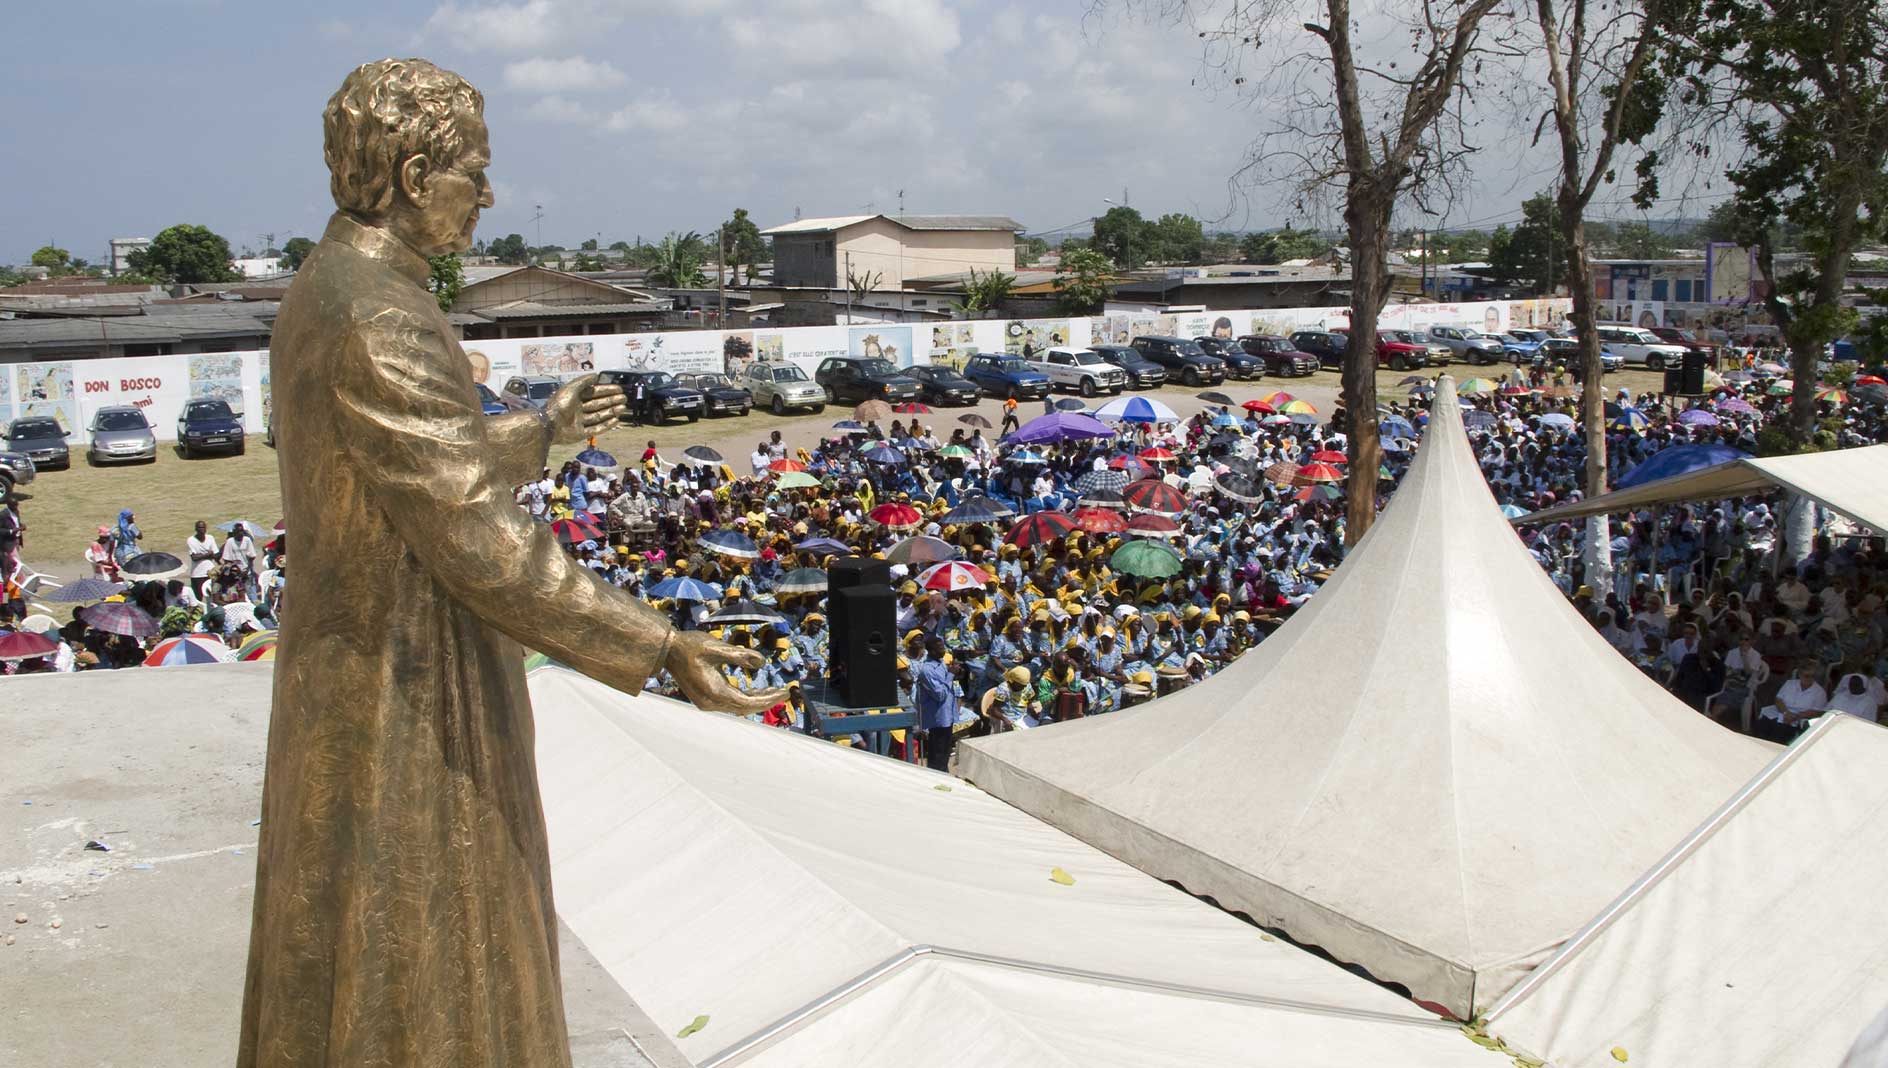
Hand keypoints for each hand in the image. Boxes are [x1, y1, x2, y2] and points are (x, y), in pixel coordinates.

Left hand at [545, 373, 625, 444]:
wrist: (549, 425)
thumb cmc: (559, 405)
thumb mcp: (571, 388)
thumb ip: (584, 381)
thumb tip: (596, 375)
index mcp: (575, 398)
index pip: (594, 392)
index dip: (606, 390)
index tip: (618, 389)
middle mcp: (577, 409)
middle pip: (598, 404)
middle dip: (611, 400)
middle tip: (624, 398)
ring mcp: (579, 422)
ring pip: (599, 416)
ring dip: (611, 411)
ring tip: (623, 407)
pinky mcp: (581, 434)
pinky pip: (596, 429)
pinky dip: (606, 425)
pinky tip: (616, 420)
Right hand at [665, 631, 787, 714]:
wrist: (667, 651)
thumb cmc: (690, 645)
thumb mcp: (716, 647)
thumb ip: (739, 655)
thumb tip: (762, 662)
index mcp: (714, 691)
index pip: (748, 702)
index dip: (768, 699)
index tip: (785, 692)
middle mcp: (711, 702)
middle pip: (745, 707)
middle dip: (766, 701)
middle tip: (785, 692)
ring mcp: (708, 702)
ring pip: (738, 706)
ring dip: (756, 700)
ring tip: (775, 691)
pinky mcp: (706, 699)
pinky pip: (731, 702)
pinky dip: (745, 697)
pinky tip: (757, 690)